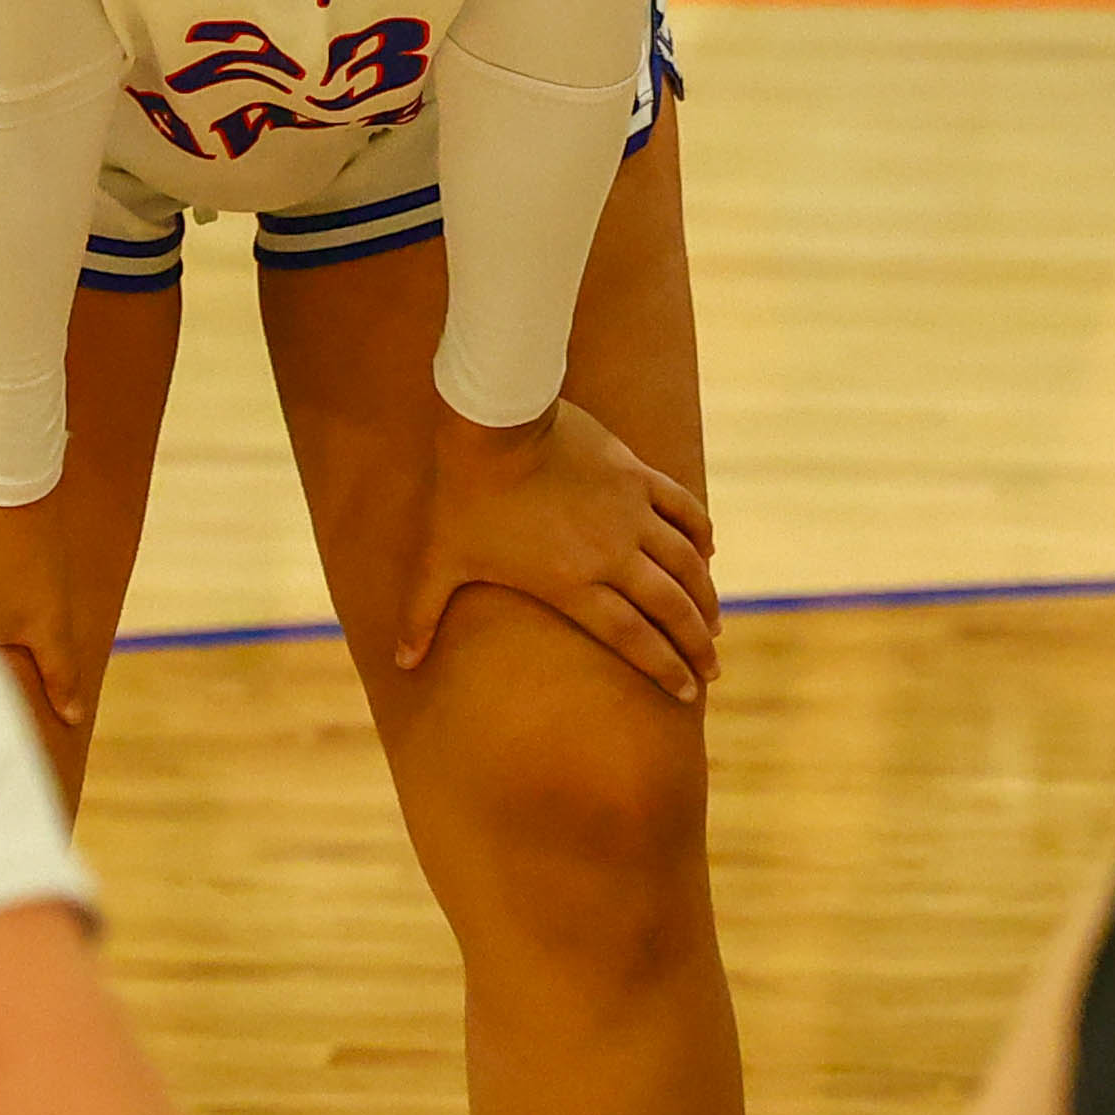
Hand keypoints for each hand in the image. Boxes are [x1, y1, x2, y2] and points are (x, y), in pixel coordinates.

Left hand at [396, 401, 716, 697]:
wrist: (495, 422)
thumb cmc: (465, 494)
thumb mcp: (441, 559)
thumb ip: (424, 614)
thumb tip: (402, 662)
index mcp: (572, 583)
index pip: (632, 637)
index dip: (665, 668)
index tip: (688, 692)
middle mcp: (612, 556)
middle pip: (670, 608)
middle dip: (695, 644)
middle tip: (712, 669)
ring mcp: (629, 514)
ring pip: (685, 564)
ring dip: (704, 597)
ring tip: (713, 623)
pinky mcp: (636, 476)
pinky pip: (682, 509)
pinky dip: (700, 533)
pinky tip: (709, 553)